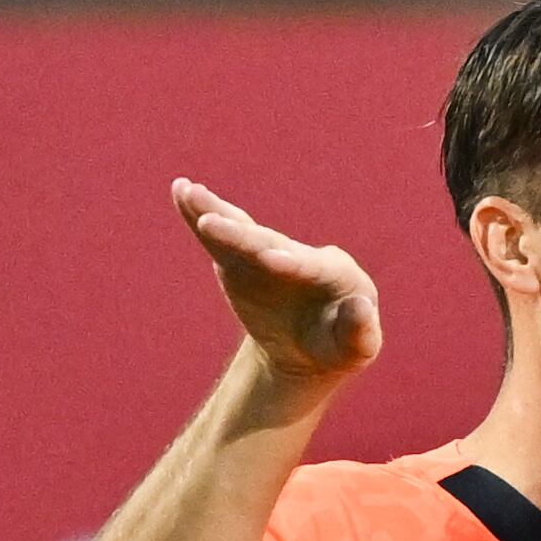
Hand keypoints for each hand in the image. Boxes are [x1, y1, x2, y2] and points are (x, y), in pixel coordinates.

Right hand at [174, 178, 379, 391]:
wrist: (306, 348)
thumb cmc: (337, 347)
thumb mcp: (355, 349)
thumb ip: (360, 333)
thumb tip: (360, 307)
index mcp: (336, 273)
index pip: (309, 265)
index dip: (291, 261)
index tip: (269, 258)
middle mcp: (300, 254)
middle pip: (268, 243)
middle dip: (240, 236)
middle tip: (210, 224)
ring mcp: (268, 253)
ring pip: (242, 231)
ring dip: (215, 212)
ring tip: (189, 192)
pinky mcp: (242, 259)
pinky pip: (219, 238)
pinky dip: (200, 216)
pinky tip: (180, 192)